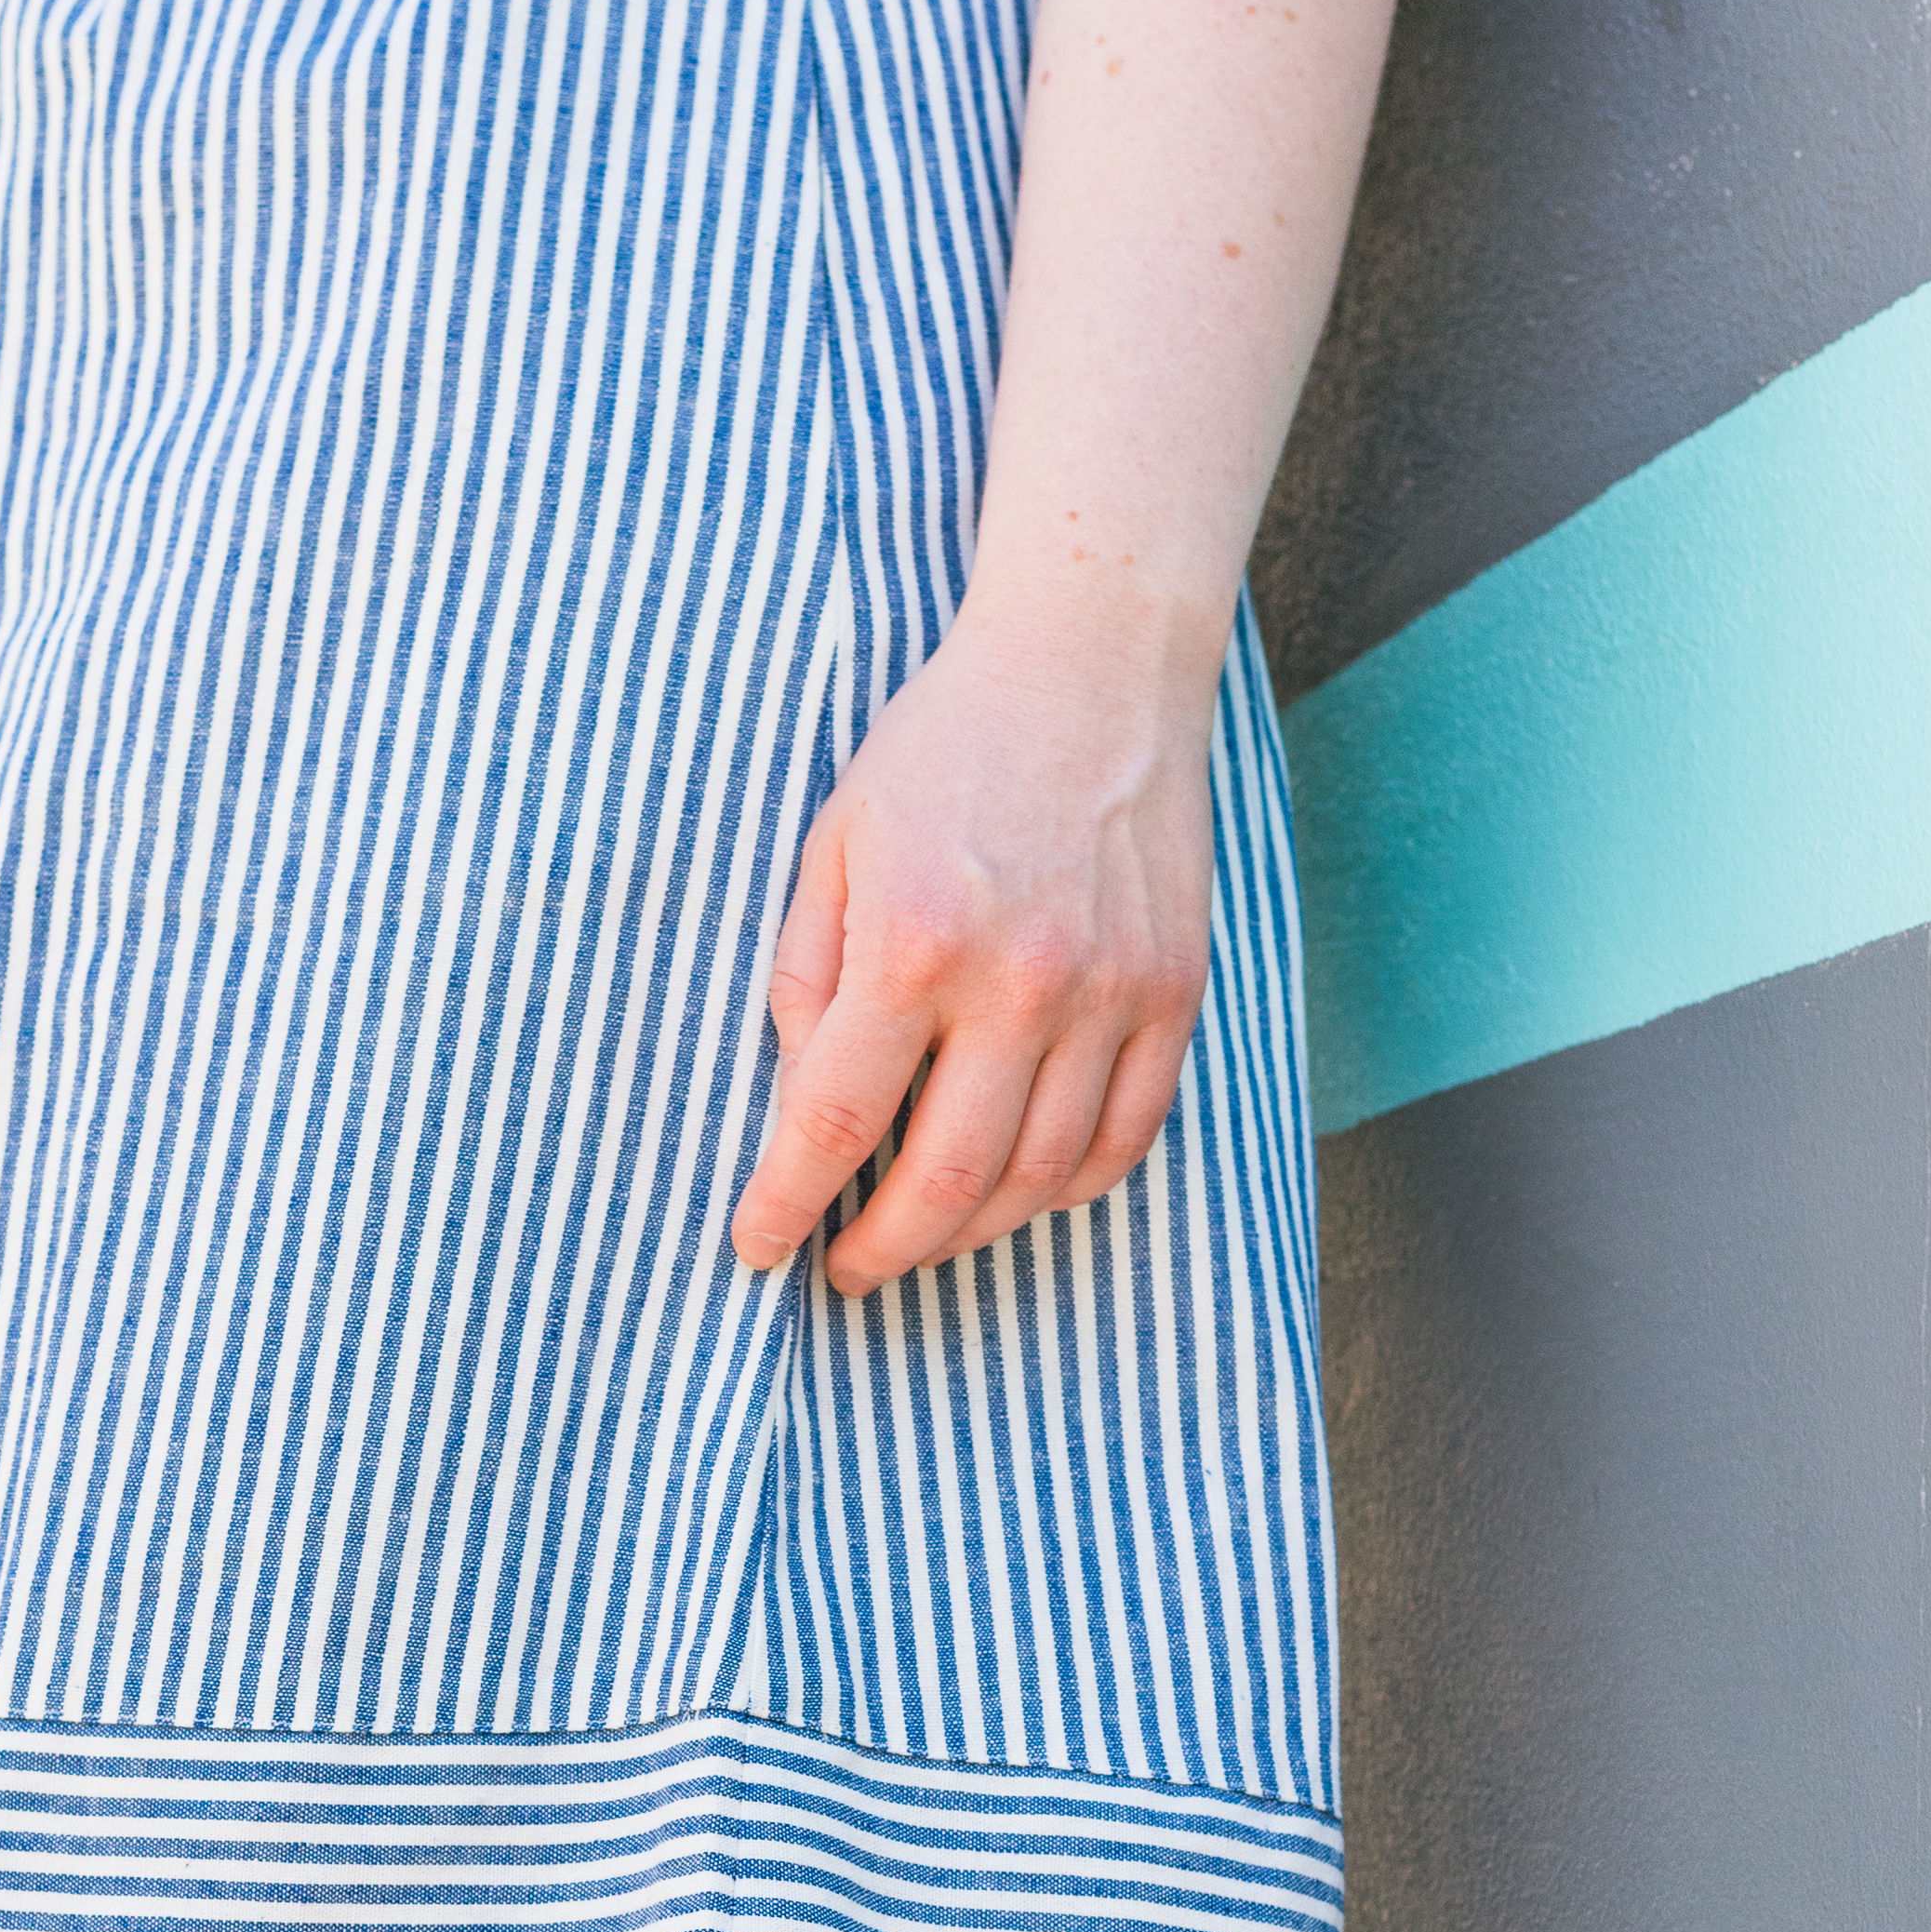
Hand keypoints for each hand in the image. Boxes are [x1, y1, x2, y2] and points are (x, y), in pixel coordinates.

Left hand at [728, 625, 1213, 1296]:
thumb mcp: (833, 843)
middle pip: (944, 1182)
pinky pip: (1127, 1136)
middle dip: (881, 1249)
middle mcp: (1020, 981)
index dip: (784, 1205)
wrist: (1093, 663)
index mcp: (913, 941)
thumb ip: (805, 976)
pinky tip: (1019, 1193)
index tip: (756, 1249)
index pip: (832, 1122)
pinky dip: (1069, 1190)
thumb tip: (800, 1101)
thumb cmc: (943, 747)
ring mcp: (1111, 993)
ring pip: (1041, 1180)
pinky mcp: (1174, 990)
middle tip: (844, 1269)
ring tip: (921, 1235)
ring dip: (969, 1233)